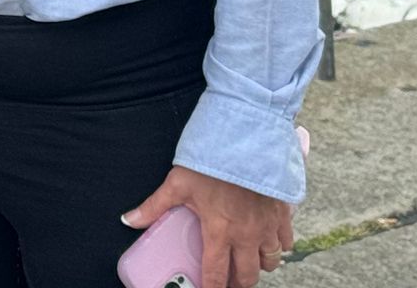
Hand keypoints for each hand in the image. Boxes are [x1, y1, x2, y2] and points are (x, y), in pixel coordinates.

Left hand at [124, 166, 293, 287]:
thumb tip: (130, 219)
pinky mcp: (283, 215)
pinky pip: (286, 242)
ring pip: (270, 262)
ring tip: (247, 261)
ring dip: (259, 266)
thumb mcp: (178, 183)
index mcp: (220, 231)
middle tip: (229, 280)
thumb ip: (155, 205)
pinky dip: (279, 246)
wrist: (247, 142)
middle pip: (248, 275)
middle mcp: (247, 235)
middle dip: (238, 282)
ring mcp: (268, 227)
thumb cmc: (212, 161)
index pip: (216, 272)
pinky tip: (268, 241)